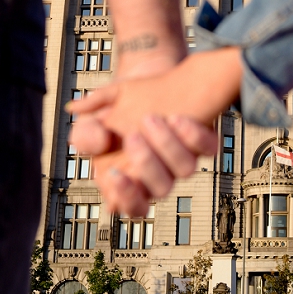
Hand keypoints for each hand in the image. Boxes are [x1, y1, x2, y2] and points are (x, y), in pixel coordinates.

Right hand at [69, 48, 244, 214]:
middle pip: (162, 189)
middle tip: (132, 136)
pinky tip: (176, 118)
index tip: (115, 172)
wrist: (143, 87)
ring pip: (185, 169)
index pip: (133, 206)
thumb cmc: (114, 114)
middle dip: (147, 163)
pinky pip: (207, 147)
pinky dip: (193, 134)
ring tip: (149, 118)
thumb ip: (85, 135)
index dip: (127, 196)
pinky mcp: (201, 142)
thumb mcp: (92, 123)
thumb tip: (96, 141)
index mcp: (130, 180)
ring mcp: (181, 160)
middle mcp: (159, 175)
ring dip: (166, 145)